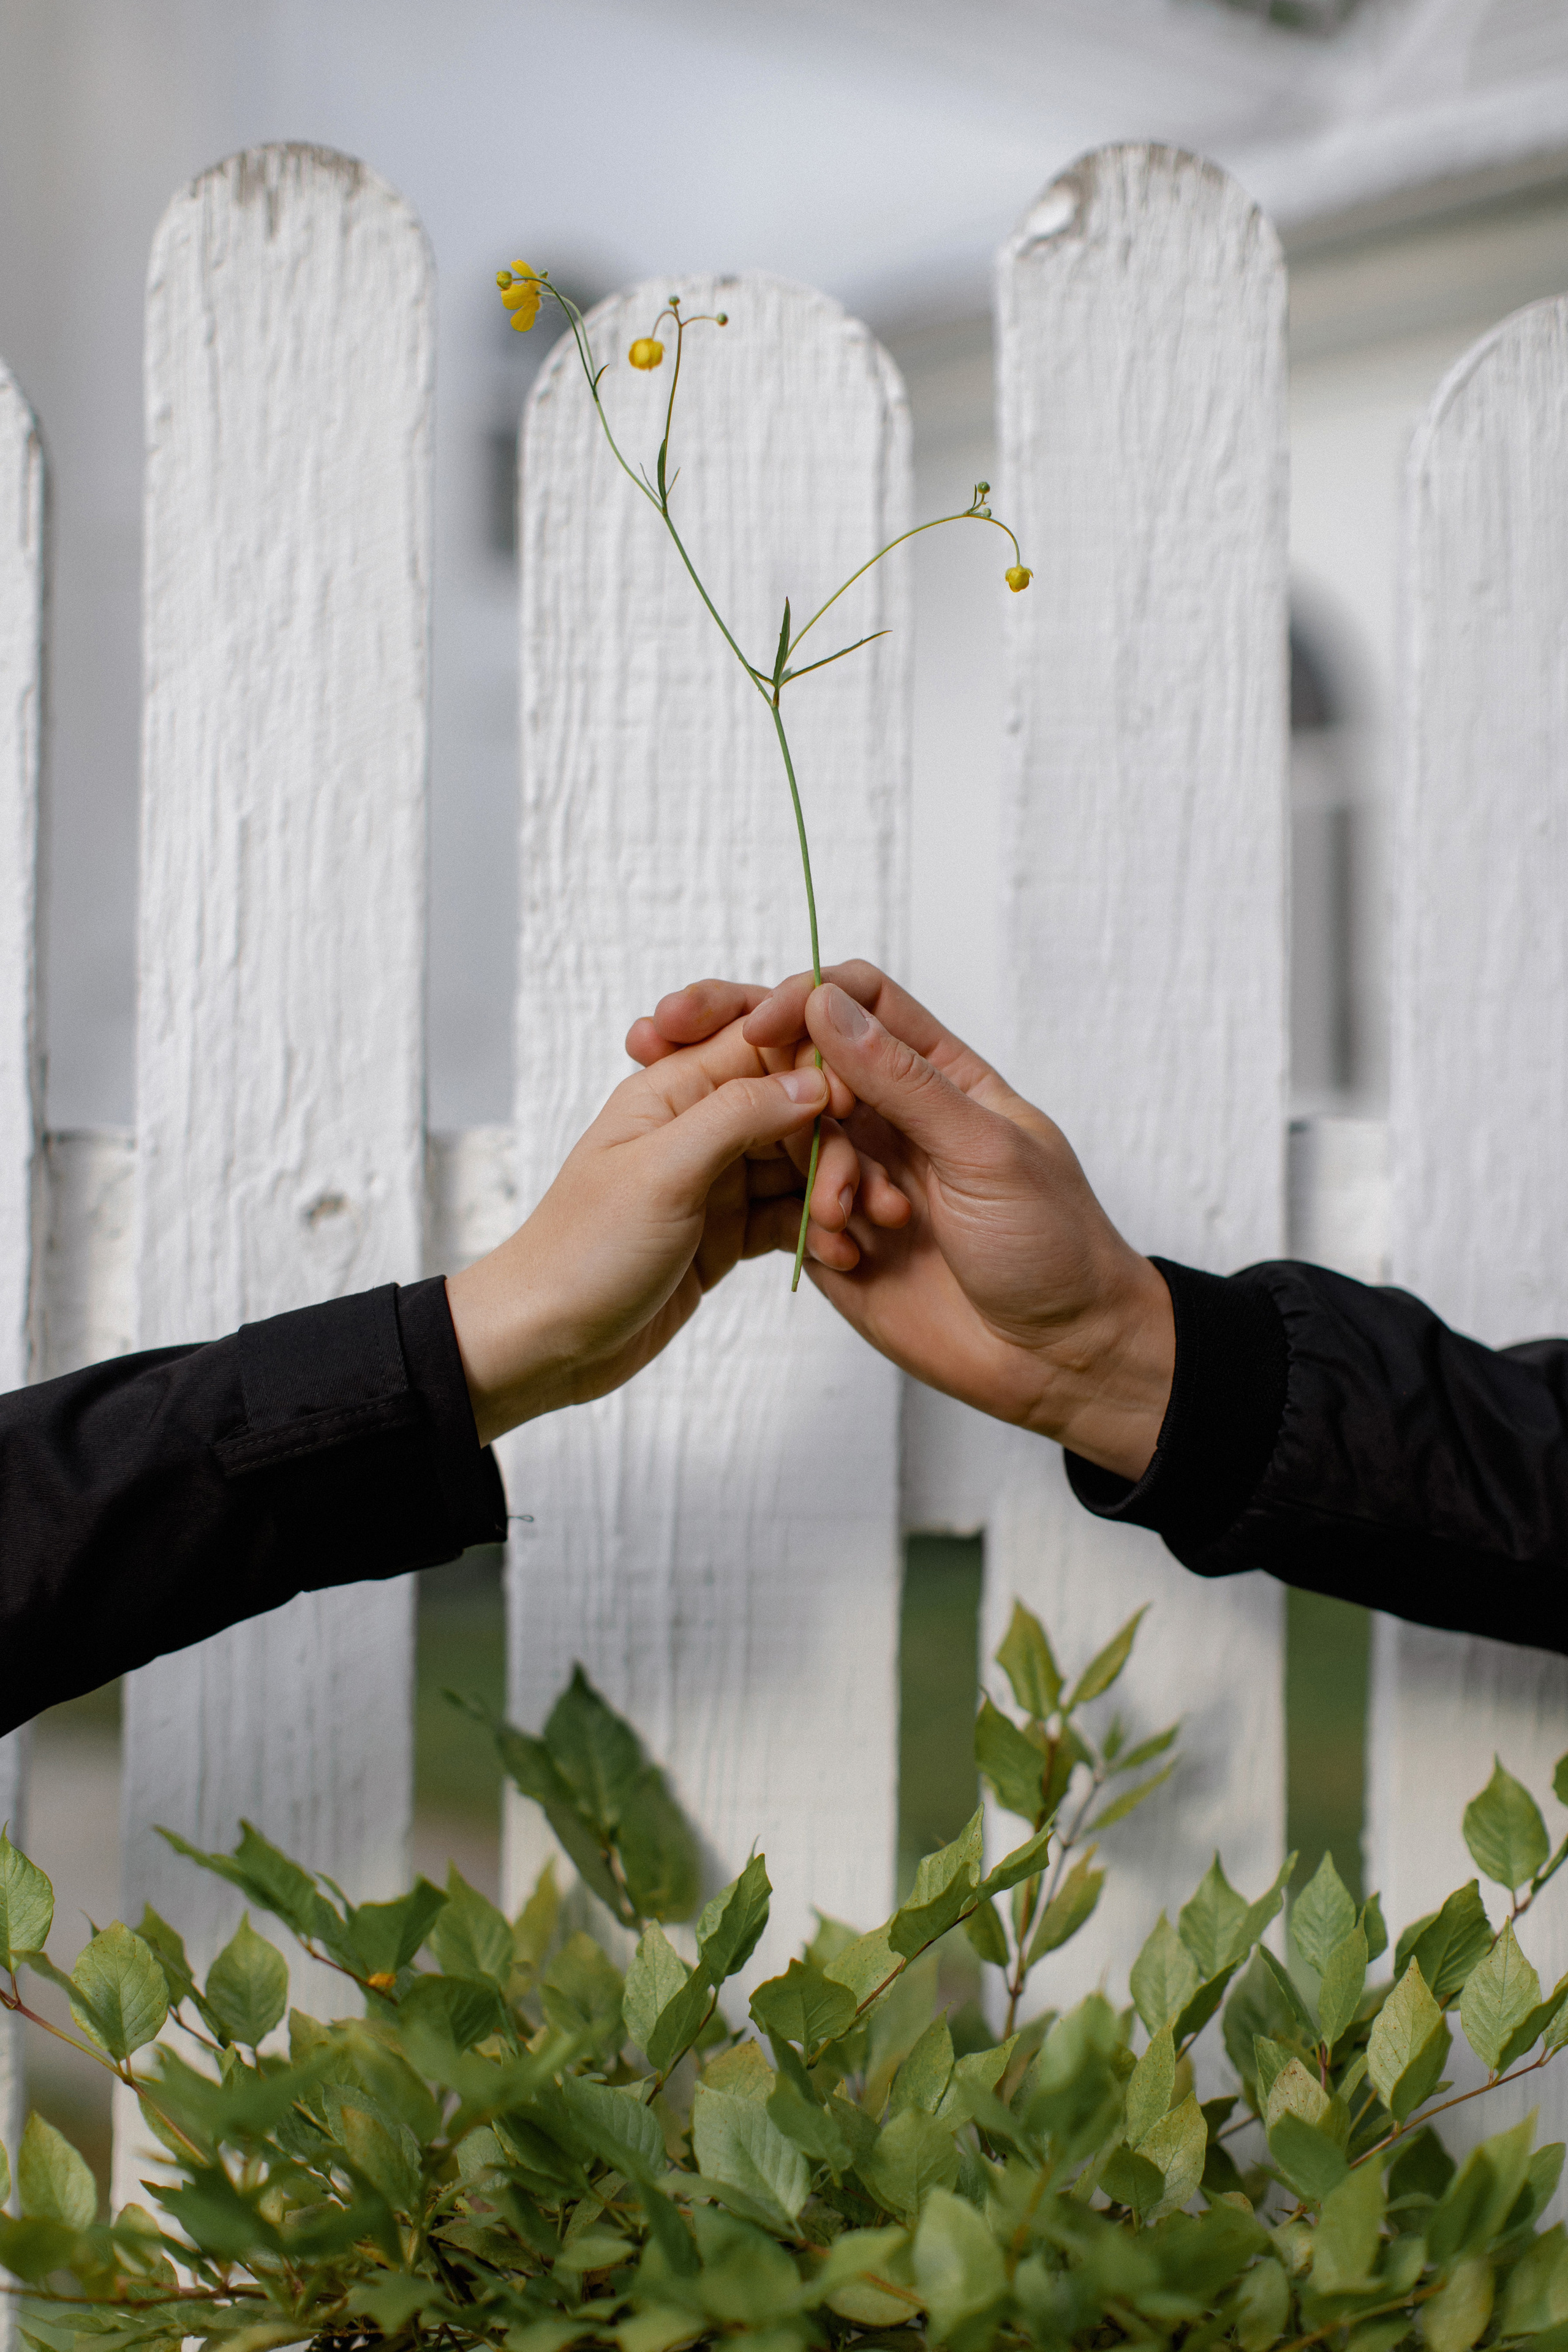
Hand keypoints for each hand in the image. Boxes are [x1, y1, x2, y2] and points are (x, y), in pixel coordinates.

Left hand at [446, 1015, 833, 1444]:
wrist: (545, 1341)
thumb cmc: (583, 1251)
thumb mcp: (663, 1172)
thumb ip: (738, 1116)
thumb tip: (812, 1080)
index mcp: (672, 1091)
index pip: (762, 1042)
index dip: (815, 1065)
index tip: (852, 1108)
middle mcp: (698, 1127)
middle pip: (794, 1107)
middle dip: (832, 1146)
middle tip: (845, 1200)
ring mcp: (715, 1181)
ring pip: (801, 1165)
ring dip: (834, 1192)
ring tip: (848, 1230)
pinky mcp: (726, 1233)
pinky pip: (789, 1218)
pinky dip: (817, 1233)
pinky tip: (839, 1257)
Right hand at [629, 964, 1174, 1478]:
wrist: (1058, 1358)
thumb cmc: (1052, 1245)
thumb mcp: (984, 1151)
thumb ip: (903, 1080)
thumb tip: (826, 1004)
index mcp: (940, 1074)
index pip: (859, 1000)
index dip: (805, 998)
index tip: (762, 1027)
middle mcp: (894, 1115)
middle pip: (806, 1061)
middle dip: (780, 1083)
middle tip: (794, 1121)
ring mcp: (861, 1174)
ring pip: (790, 1137)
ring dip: (813, 1171)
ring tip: (851, 1216)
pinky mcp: (838, 1235)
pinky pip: (789, 1209)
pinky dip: (808, 1226)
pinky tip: (851, 1257)